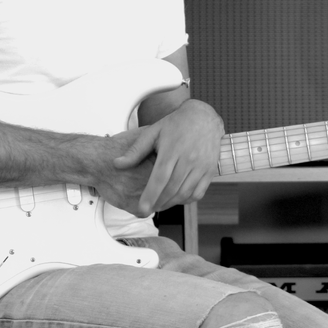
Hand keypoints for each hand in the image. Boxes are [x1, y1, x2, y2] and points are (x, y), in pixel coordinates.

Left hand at [109, 99, 224, 215]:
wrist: (203, 117)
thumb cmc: (175, 125)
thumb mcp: (153, 132)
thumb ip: (135, 151)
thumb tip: (117, 164)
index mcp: (172, 150)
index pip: (160, 178)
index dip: (150, 195)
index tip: (142, 208)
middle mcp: (189, 159)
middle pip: (172, 189)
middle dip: (158, 203)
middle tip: (147, 210)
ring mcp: (202, 166)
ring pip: (185, 193)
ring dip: (171, 203)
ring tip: (159, 206)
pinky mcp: (210, 171)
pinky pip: (198, 192)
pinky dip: (186, 200)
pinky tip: (176, 199)